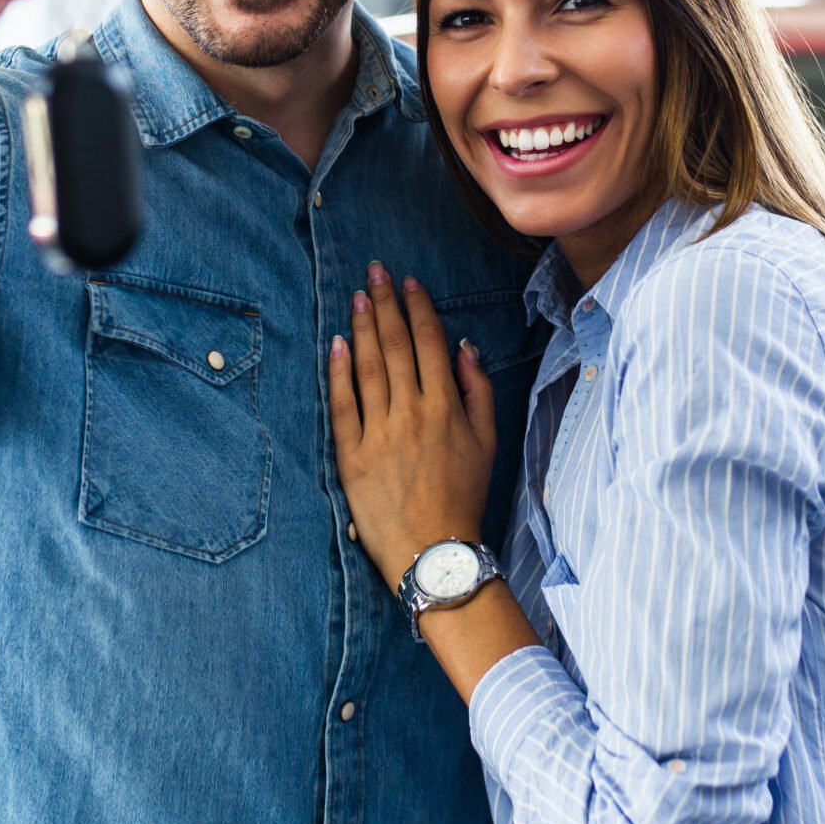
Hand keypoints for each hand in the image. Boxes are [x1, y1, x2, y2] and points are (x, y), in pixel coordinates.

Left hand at [326, 263, 498, 595]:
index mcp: (446, 407)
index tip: (409, 282)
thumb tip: (464, 348)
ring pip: (368, 368)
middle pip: (395, 346)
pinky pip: (343, 405)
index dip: (418, 309)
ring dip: (363, 327)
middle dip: (386, 304)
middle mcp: (412, 412)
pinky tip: (337, 343)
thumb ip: (477, 392)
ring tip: (358, 296)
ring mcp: (380, 432)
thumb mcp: (487, 442)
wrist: (434, 550)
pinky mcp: (353, 454)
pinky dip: (339, 372)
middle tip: (375, 272)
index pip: (429, 344)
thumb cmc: (464, 496)